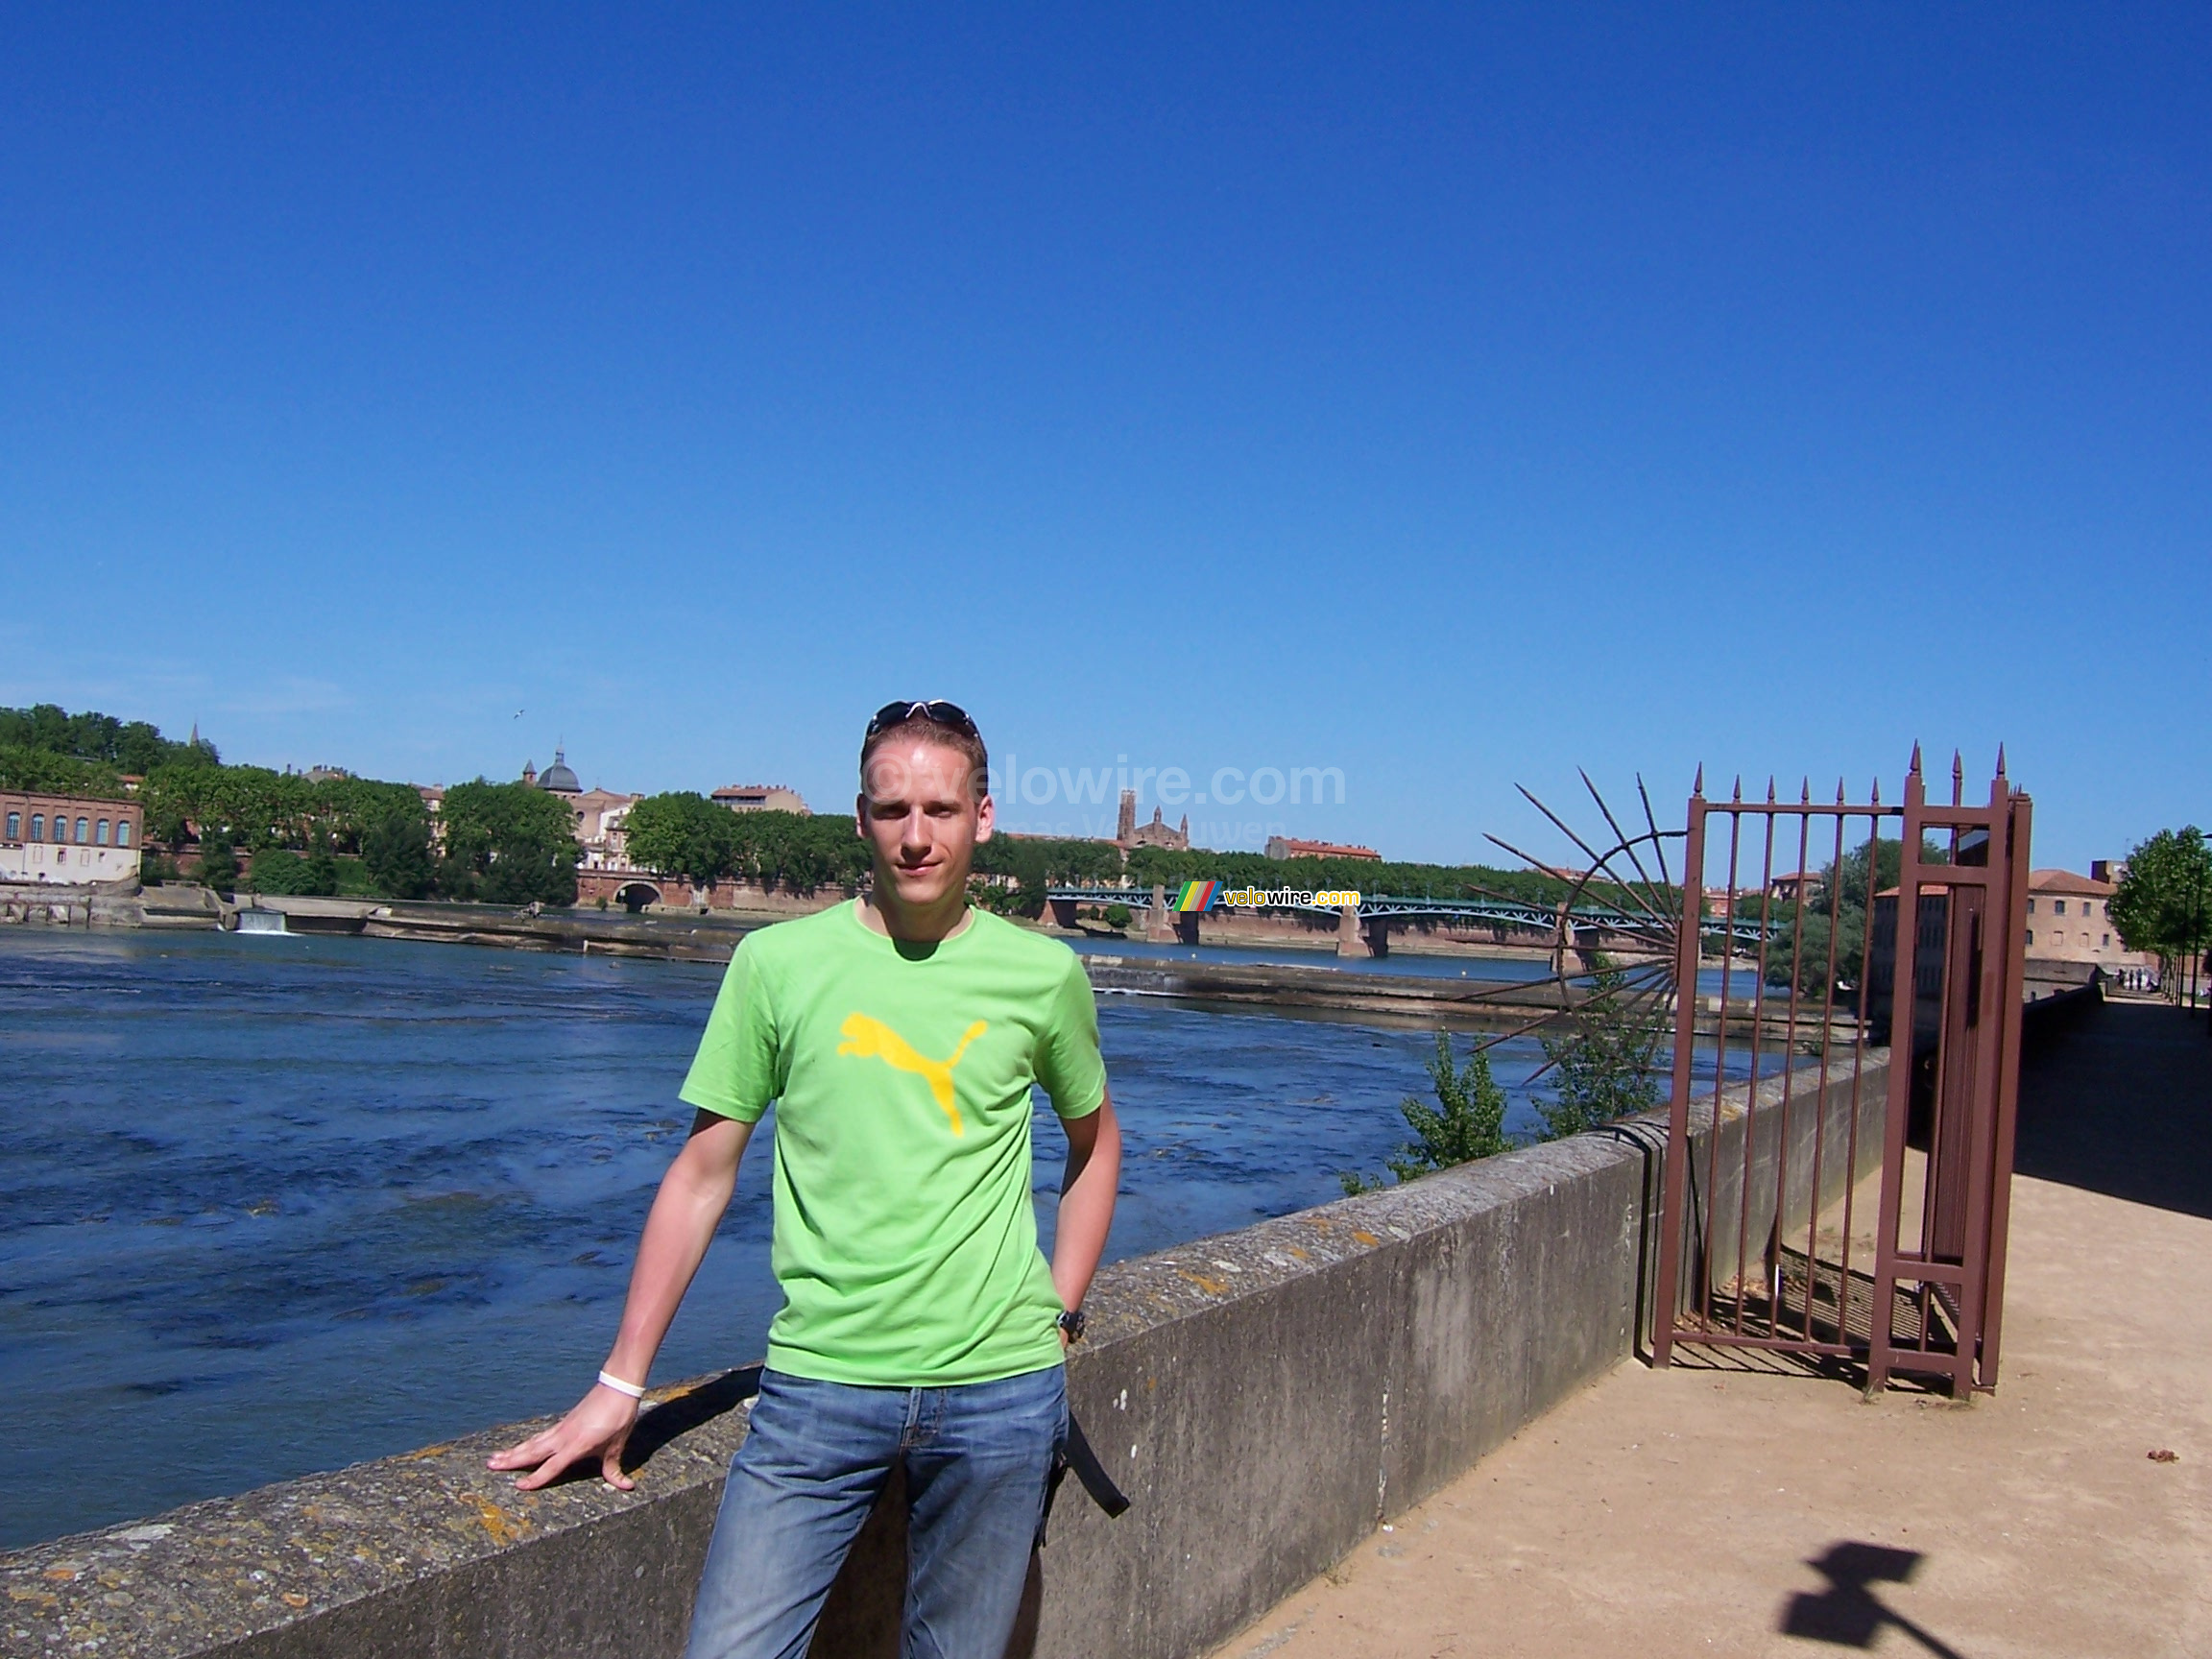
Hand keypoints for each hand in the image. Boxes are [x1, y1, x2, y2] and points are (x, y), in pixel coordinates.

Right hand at [486, 1384, 640, 1491]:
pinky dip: (528, 1442)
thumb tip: (626, 1487)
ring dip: (514, 1451)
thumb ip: (615, 1469)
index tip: (518, 1487)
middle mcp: (564, 1437)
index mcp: (576, 1445)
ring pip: (533, 1442)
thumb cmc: (618, 1417)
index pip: (552, 1466)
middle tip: (490, 1465)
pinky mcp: (563, 1422)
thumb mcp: (618, 1446)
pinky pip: (541, 1436)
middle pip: (533, 1451)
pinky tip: (521, 1446)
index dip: (536, 1478)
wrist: (617, 1387)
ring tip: (494, 1458)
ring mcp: (561, 1428)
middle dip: (511, 1460)